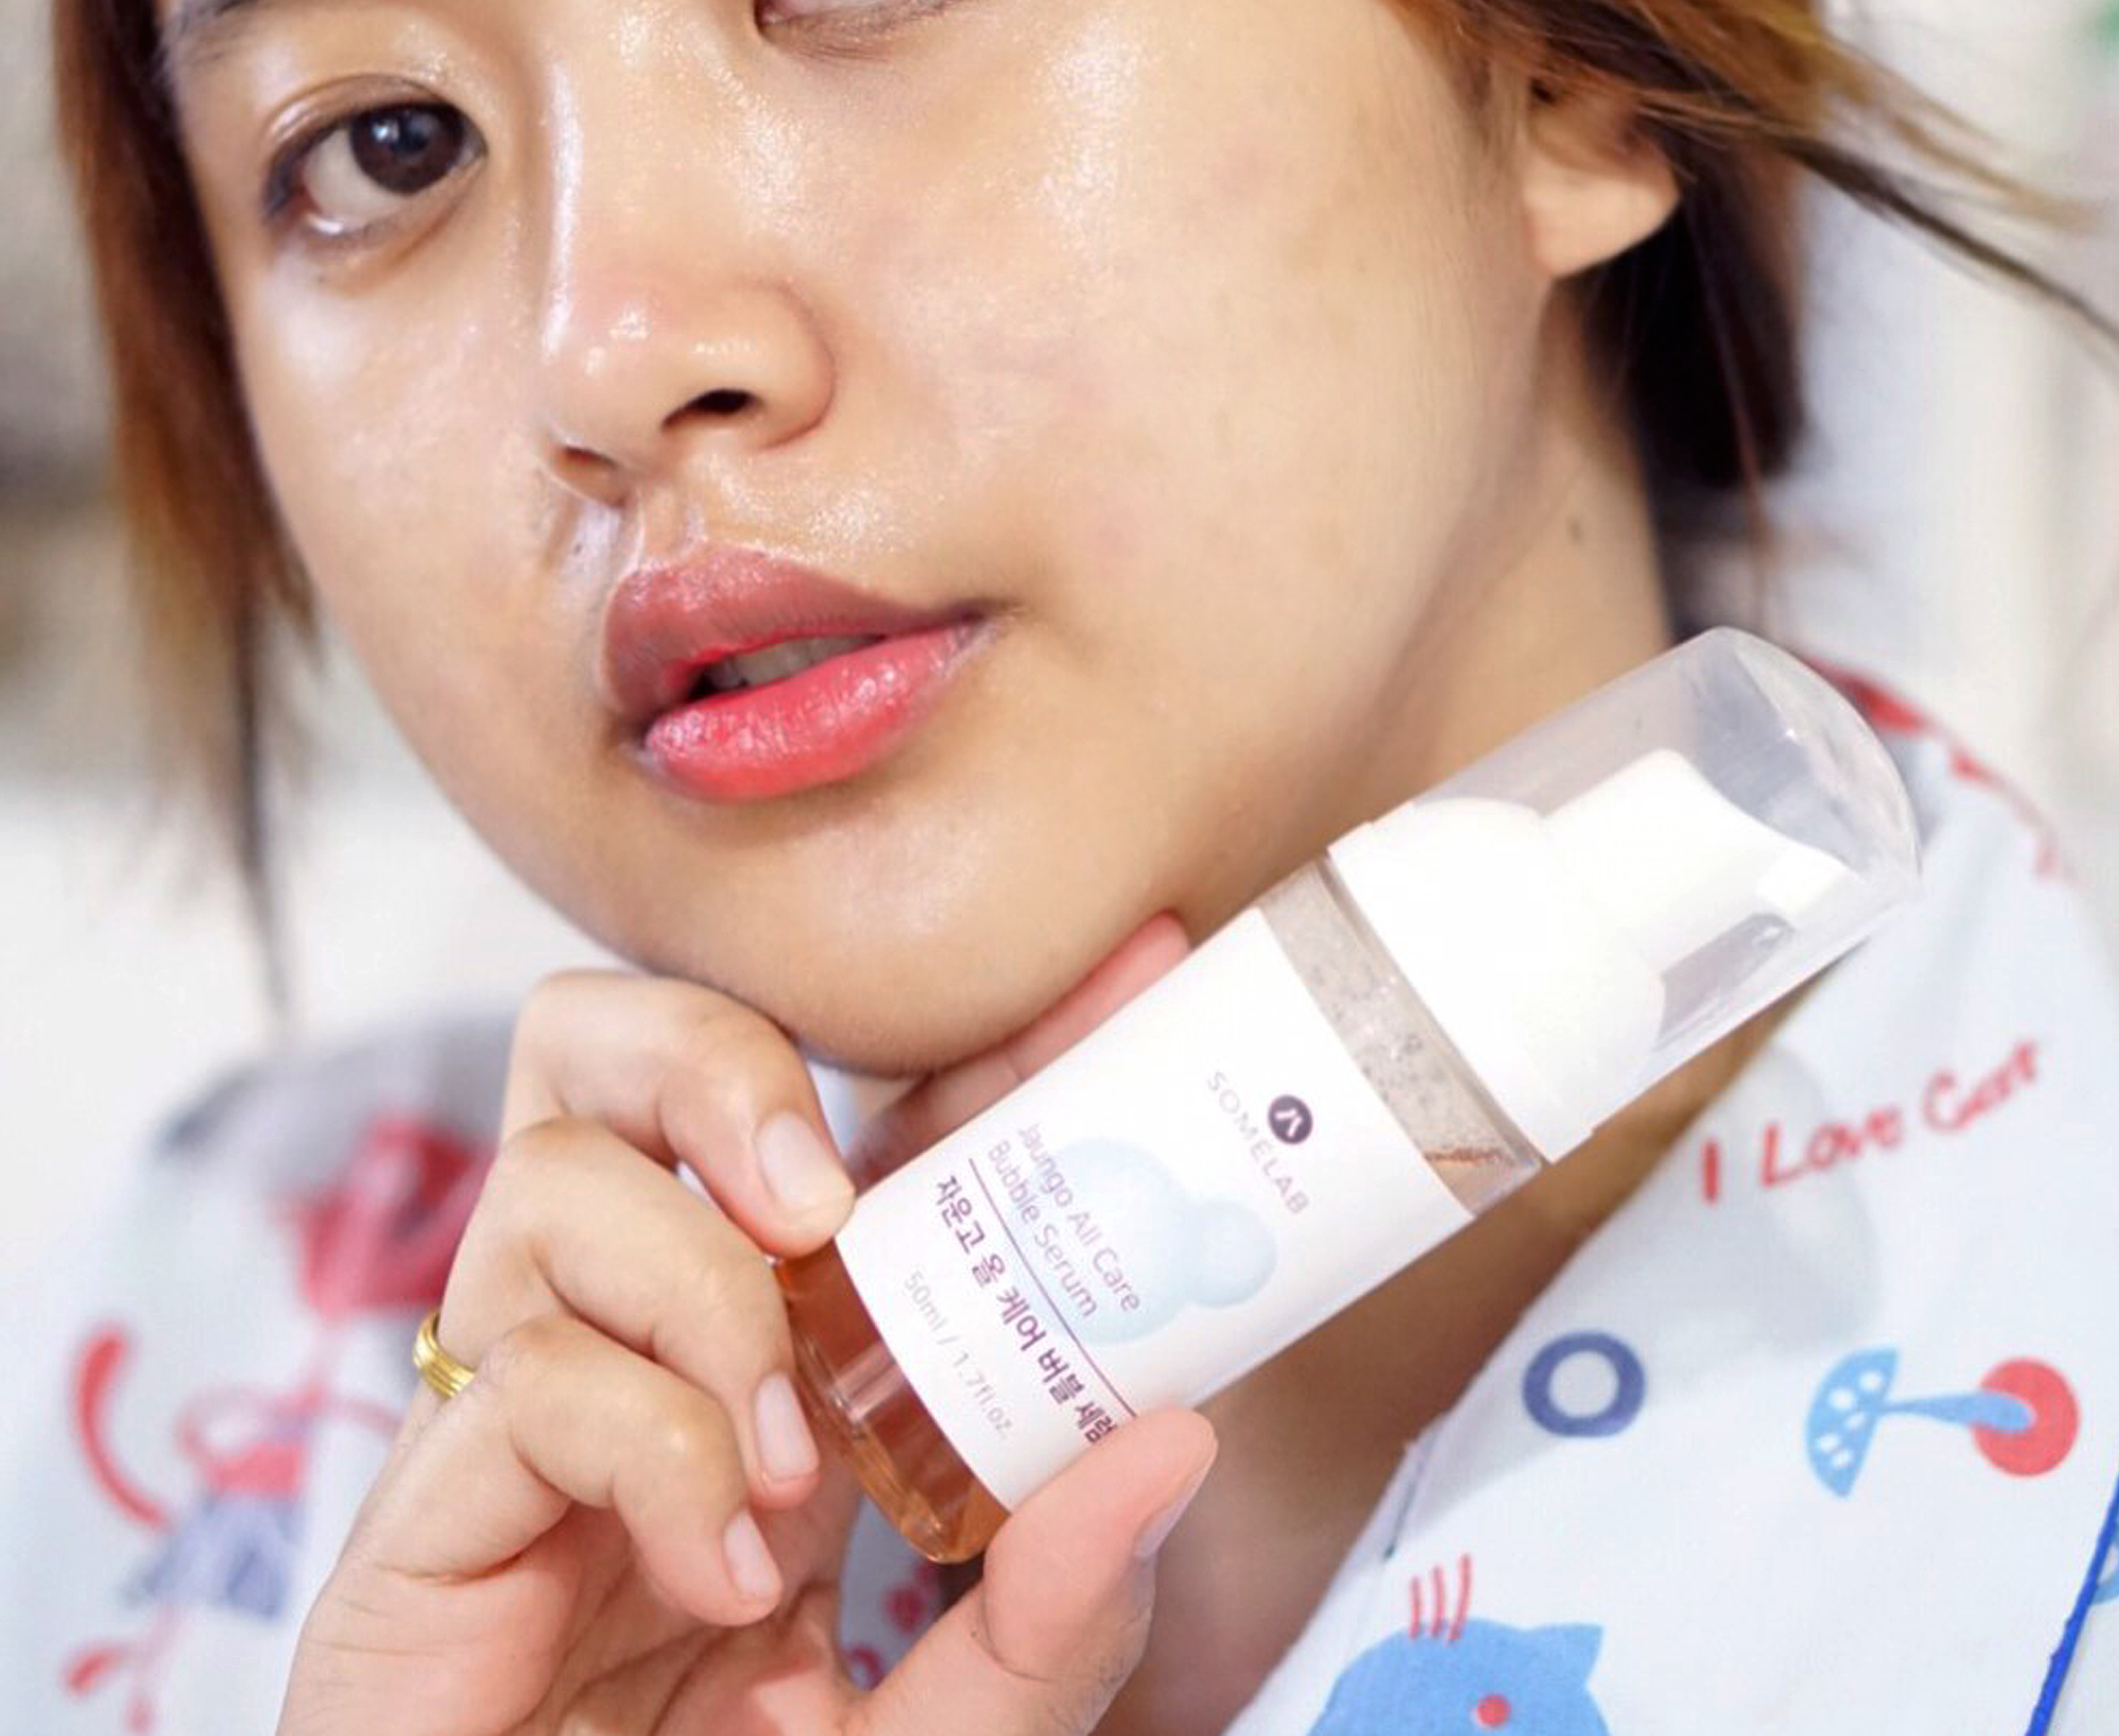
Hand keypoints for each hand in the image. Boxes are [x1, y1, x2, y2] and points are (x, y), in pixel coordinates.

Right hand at [280, 923, 1212, 1734]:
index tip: (1134, 976)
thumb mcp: (945, 1725)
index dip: (981, 1042)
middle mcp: (628, 1343)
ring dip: (701, 1291)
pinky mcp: (422, 1513)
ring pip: (552, 1178)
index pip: (859, 1128)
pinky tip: (722, 1575)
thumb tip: (1178, 1440)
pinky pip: (527, 1375)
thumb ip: (1054, 1614)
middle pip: (607, 1051)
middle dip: (721, 1060)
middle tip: (821, 1203)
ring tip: (788, 1467)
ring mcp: (513, 1414)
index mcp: (765, 1356)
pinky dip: (653, 1450)